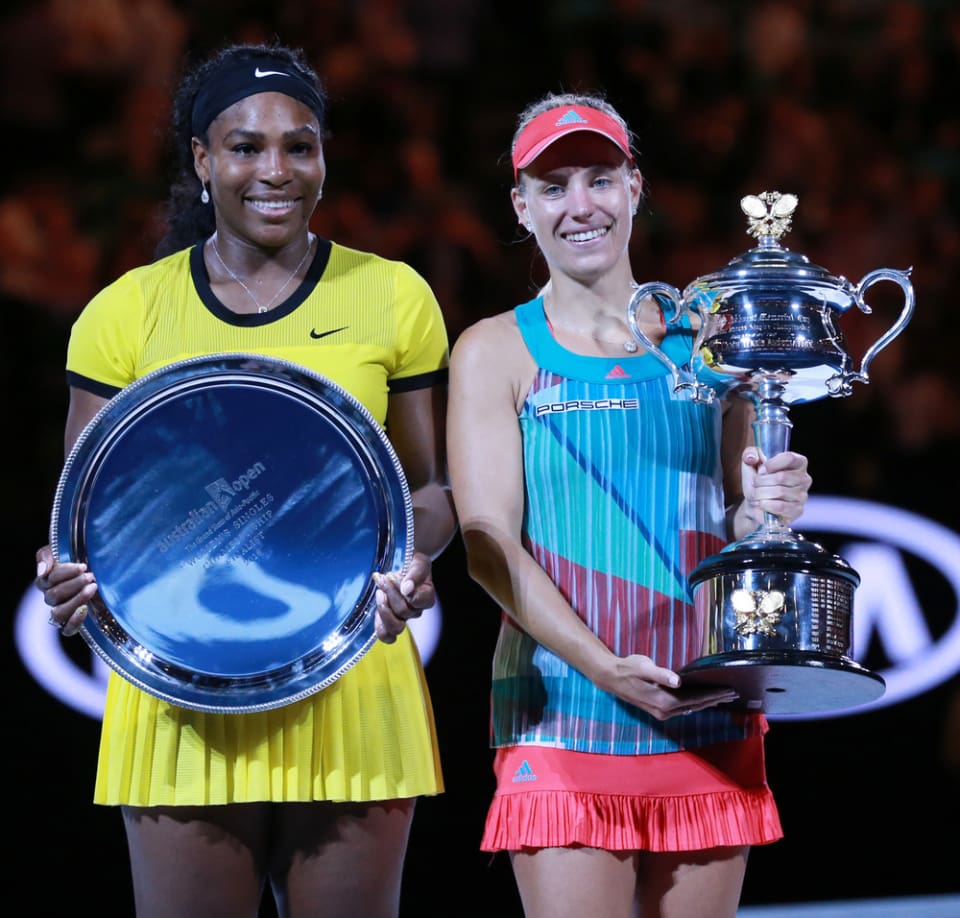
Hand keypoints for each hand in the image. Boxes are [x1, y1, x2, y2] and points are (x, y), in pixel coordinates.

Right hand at [35, 544, 97, 636]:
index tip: (83, 566)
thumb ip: (46, 557)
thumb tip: (42, 572)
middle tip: (90, 576)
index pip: (50, 579)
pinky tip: (85, 609)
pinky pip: (67, 629)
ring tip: (92, 587)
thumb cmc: (73, 556)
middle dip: (74, 585)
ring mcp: (60, 610)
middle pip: (55, 596)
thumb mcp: (58, 549)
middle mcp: (50, 597)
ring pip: (59, 613)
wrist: (93, 566)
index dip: (66, 573)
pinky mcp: (72, 621)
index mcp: (45, 581)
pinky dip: (74, 622)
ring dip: (76, 600)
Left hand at [372, 550, 434, 642]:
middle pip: (403, 611)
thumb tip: (407, 589)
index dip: (403, 590)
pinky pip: (386, 635)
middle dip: (390, 593)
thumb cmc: (413, 564)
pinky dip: (379, 625)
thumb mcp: (418, 562)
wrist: (405, 565)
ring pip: (396, 627)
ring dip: (383, 609)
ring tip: (379, 592)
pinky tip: (376, 611)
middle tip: (383, 578)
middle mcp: (416, 610)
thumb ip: (415, 574)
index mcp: (427, 597)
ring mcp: (403, 618)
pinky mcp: (389, 621)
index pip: (417, 602)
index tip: (394, 575)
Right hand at [598, 653, 738, 719]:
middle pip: (696, 705)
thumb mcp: (643, 666)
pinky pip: (684, 708)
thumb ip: (660, 673)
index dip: (713, 695)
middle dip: (715, 700)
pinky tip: (702, 700)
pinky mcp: (659, 710)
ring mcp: (662, 712)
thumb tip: (677, 680)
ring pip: (691, 708)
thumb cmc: (628, 669)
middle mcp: (665, 710)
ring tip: (723, 697)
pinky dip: (697, 704)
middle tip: (733, 693)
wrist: (611, 678)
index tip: (729, 690)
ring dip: (707, 703)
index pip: (695, 699)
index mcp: (664, 701)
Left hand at [740, 447, 810, 527]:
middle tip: (754, 484)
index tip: (761, 470)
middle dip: (761, 481)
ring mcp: (802, 495)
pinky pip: (781, 506)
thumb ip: (749, 454)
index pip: (790, 458)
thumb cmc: (758, 482)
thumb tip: (751, 458)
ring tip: (755, 494)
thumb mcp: (750, 464)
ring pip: (780, 492)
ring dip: (761, 493)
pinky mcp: (797, 510)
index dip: (771, 464)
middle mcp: (804, 478)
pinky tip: (761, 503)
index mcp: (798, 463)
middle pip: (782, 476)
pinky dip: (766, 504)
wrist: (755, 504)